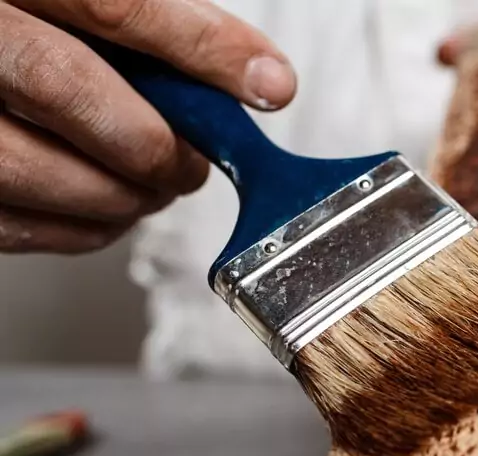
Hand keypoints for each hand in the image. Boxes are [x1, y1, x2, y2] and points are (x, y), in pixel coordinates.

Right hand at [0, 0, 296, 253]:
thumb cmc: (30, 27)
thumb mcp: (78, 3)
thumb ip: (144, 27)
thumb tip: (246, 73)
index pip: (113, 4)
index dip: (200, 46)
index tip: (268, 83)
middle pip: (66, 86)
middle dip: (155, 141)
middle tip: (193, 163)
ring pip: (35, 167)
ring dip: (125, 193)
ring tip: (155, 185)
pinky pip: (20, 224)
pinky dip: (86, 227)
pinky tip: (113, 208)